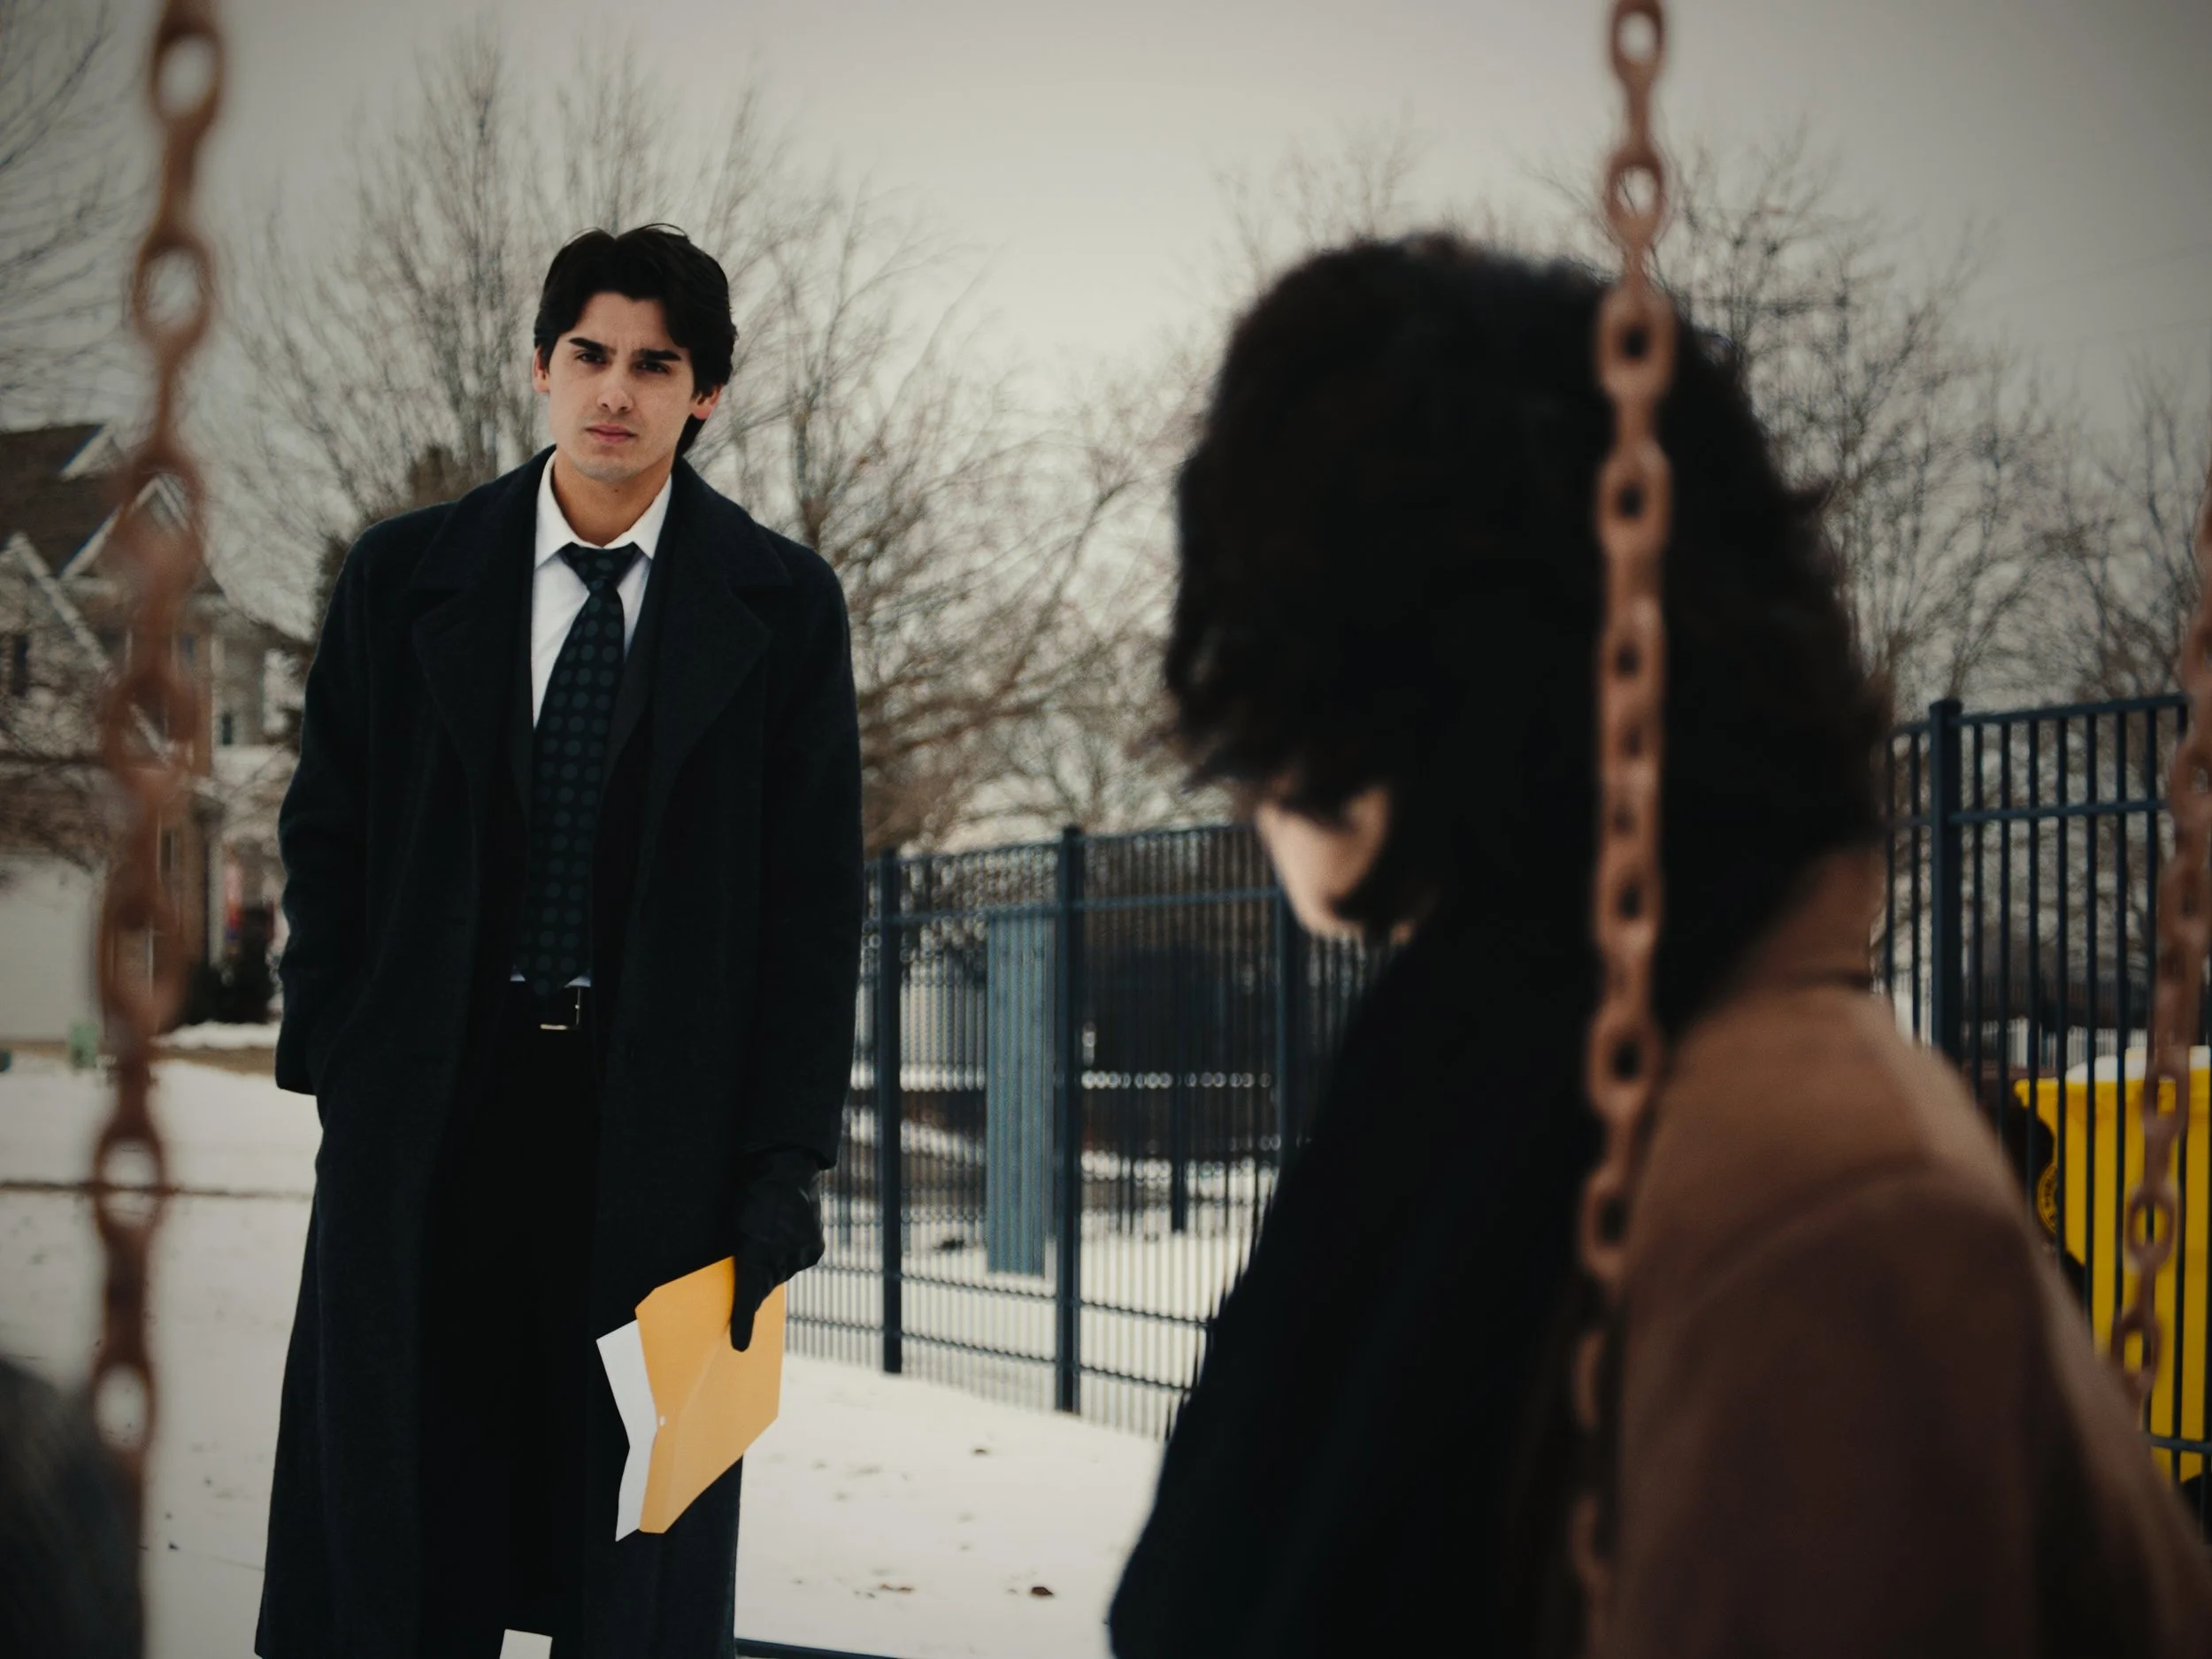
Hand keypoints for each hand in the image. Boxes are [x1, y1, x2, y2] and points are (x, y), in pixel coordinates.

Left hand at [728, 1148, 825, 1349]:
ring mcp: (800, 1255)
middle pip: (766, 1285)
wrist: (785, 1166)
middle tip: (754, 1251)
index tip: (740, 1346)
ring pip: (783, 1273)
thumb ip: (742, 1252)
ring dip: (777, 1262)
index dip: (743, 1324)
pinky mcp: (815, 1248)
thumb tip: (748, 1270)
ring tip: (771, 1231)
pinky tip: (786, 1231)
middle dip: (759, 1279)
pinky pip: (799, 1261)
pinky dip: (793, 1253)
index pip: (748, 1299)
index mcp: (754, 1257)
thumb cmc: (751, 1194)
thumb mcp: (736, 1225)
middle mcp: (780, 1261)